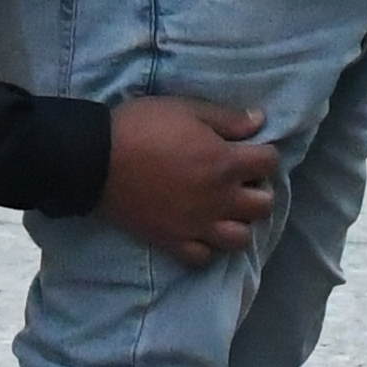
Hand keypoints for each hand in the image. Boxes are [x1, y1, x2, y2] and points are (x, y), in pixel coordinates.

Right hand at [98, 96, 274, 265]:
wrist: (96, 159)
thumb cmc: (142, 127)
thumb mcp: (187, 109)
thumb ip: (227, 119)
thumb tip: (260, 120)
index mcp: (224, 163)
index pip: (269, 163)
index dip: (263, 154)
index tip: (248, 150)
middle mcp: (218, 198)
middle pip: (264, 205)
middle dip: (257, 190)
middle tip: (237, 180)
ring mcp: (197, 225)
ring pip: (240, 238)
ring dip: (239, 222)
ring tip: (223, 209)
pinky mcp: (174, 242)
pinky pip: (204, 257)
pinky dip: (208, 246)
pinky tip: (200, 230)